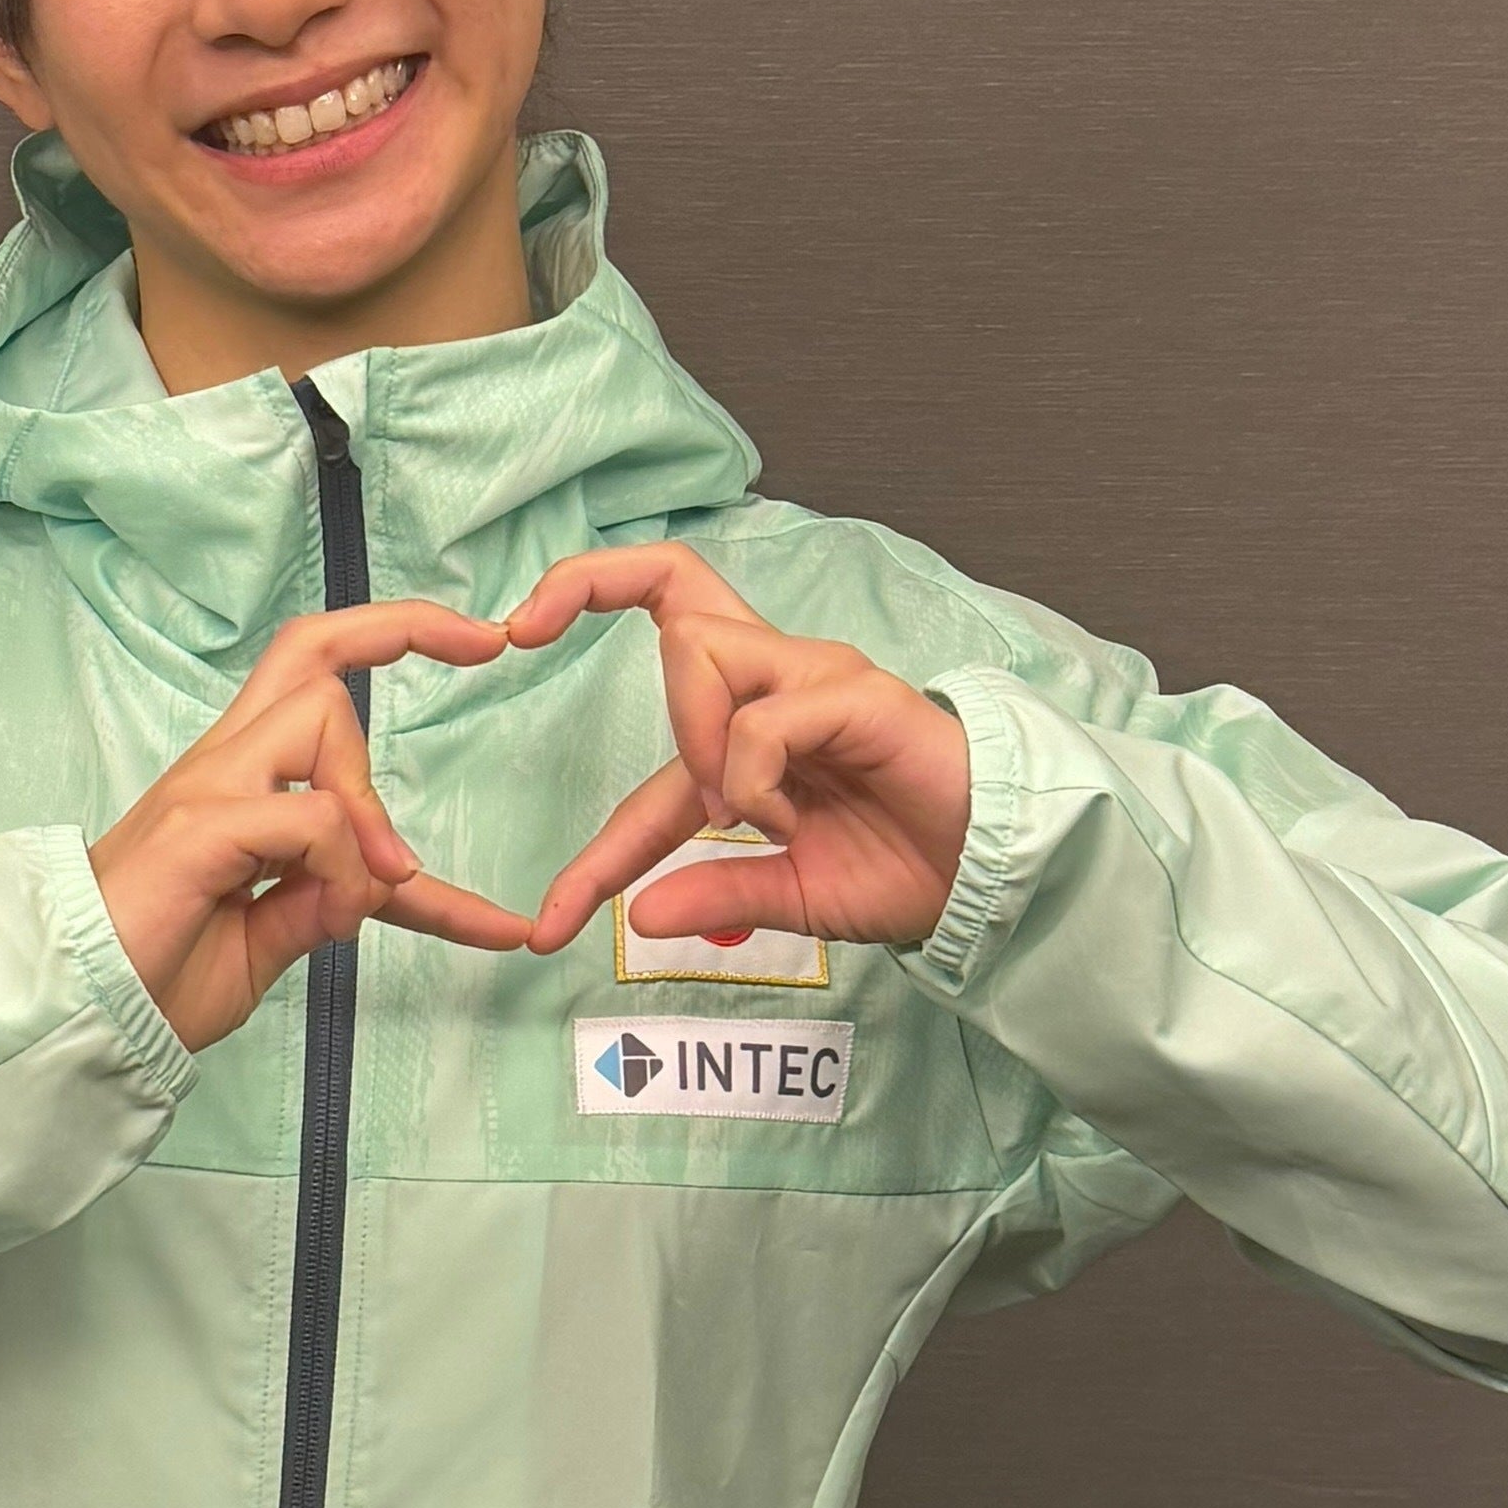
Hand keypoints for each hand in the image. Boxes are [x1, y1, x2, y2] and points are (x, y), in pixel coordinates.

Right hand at [94, 601, 530, 1050]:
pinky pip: (311, 818)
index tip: (476, 643)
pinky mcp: (198, 829)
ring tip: (382, 885)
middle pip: (310, 649)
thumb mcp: (270, 938)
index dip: (393, 641)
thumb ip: (321, 899)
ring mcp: (206, 790)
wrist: (77, 1014)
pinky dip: (346, 870)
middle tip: (483, 647)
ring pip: (322, 717)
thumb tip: (381, 881)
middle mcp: (222, 766)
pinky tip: (333, 921)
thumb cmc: (156, 974)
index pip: (311, 680)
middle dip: (402, 629)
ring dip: (371, 804)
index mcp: (238, 782)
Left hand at [505, 548, 973, 955]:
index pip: (646, 722)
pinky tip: (783, 820)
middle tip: (520, 630)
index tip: (548, 924)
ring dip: (691, 739)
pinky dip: (749, 776)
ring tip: (735, 814)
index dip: (590, 833)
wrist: (987, 877)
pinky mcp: (855, 696)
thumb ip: (714, 895)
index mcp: (754, 715)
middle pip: (671, 583)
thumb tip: (640, 919)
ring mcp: (816, 678)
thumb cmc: (902, 868)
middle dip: (584, 583)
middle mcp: (779, 675)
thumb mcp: (786, 895)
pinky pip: (762, 718)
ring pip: (698, 649)